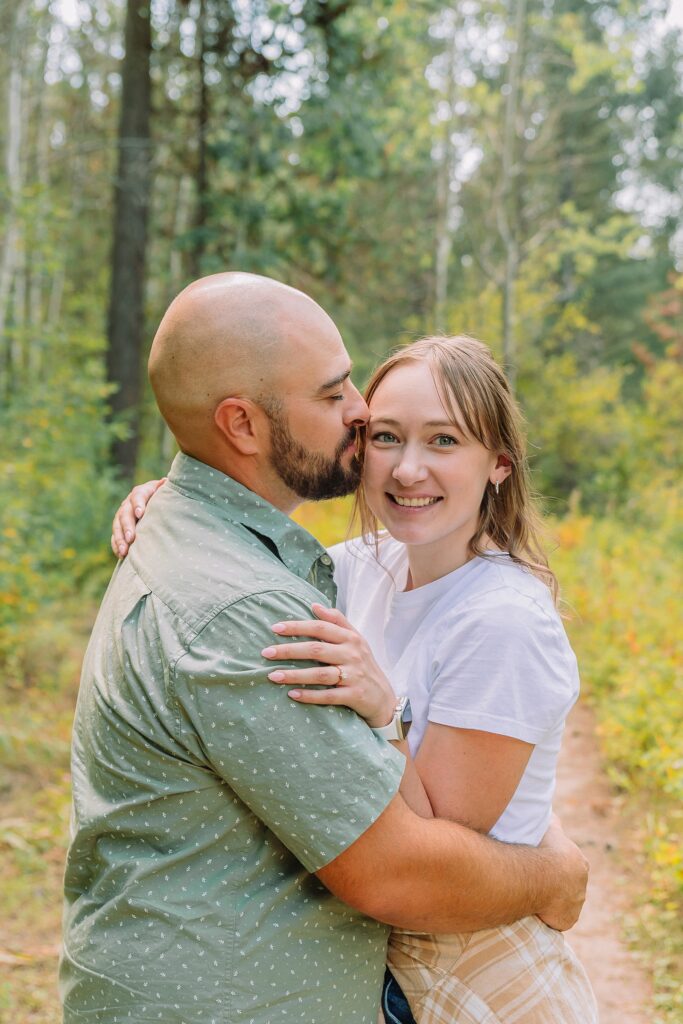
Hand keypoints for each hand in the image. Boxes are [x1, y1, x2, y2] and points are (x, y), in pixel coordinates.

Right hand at [110, 478, 166, 557]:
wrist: (159, 505)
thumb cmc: (167, 499)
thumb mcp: (168, 492)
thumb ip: (166, 489)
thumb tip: (165, 481)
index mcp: (142, 492)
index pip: (137, 496)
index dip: (138, 504)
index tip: (140, 513)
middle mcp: (129, 503)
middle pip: (125, 513)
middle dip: (127, 526)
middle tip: (131, 538)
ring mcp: (122, 515)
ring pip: (117, 526)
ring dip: (120, 539)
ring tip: (124, 551)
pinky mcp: (119, 527)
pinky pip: (115, 536)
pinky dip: (117, 545)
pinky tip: (121, 555)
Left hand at [261, 604, 396, 728]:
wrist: (384, 698)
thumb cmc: (364, 665)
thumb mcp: (356, 640)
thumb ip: (337, 620)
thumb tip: (314, 605)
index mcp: (351, 638)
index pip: (320, 627)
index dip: (297, 626)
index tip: (275, 628)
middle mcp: (352, 654)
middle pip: (316, 649)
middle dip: (288, 650)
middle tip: (266, 653)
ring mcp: (353, 676)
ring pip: (319, 674)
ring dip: (294, 675)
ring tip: (272, 676)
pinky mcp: (354, 695)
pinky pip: (328, 696)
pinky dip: (309, 696)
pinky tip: (292, 694)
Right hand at [536, 813, 588, 930]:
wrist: (543, 874)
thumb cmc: (543, 849)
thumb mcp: (549, 828)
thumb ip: (552, 822)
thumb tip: (551, 811)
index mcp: (580, 864)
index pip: (569, 868)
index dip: (555, 867)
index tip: (542, 867)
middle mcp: (582, 886)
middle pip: (568, 887)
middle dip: (555, 886)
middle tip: (535, 882)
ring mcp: (576, 904)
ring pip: (563, 904)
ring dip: (551, 902)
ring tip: (532, 896)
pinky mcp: (567, 920)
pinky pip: (556, 919)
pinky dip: (547, 916)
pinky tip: (533, 910)